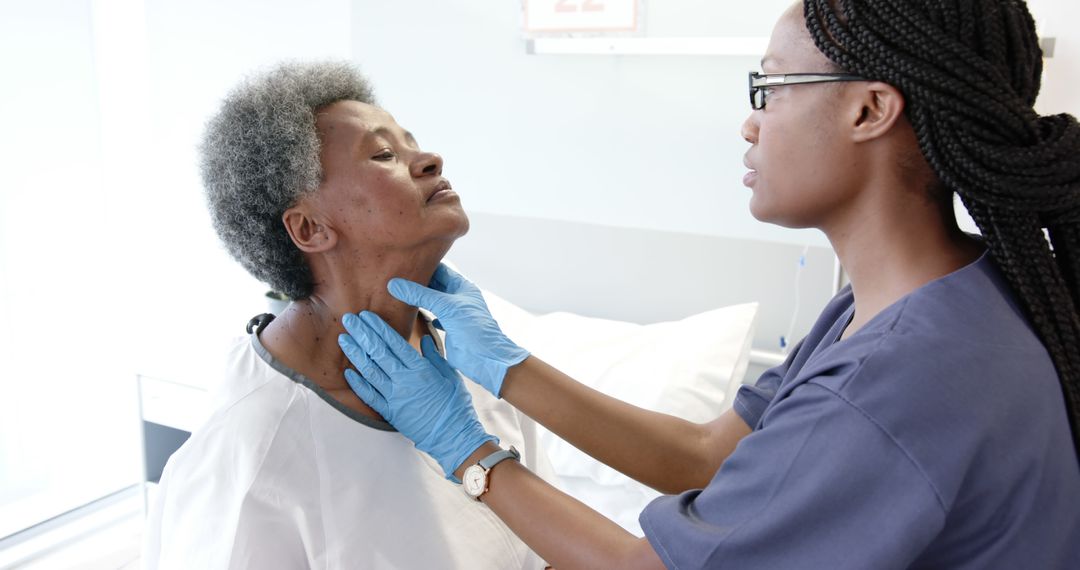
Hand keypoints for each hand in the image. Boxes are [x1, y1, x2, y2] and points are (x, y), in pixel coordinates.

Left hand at [338, 311, 496, 481]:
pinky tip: (348, 372)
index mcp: (420, 369)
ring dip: (355, 354)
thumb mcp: (451, 375)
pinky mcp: (390, 413)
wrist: (454, 436)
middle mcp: (404, 381)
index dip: (378, 328)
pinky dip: (358, 383)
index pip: (394, 342)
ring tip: (344, 339)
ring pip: (369, 371)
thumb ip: (434, 356)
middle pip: (378, 352)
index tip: (366, 316)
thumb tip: (424, 339)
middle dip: (362, 334)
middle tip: (349, 319)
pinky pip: (369, 396)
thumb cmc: (457, 405)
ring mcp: (395, 398)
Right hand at [386, 263, 528, 396]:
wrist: (484, 358)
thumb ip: (420, 295)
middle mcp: (459, 298)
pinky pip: (435, 317)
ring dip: (421, 298)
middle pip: (436, 285)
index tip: (406, 262)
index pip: (441, 270)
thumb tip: (394, 284)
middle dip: (420, 282)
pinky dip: (426, 314)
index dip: (425, 265)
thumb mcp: (445, 306)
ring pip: (435, 301)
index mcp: (463, 287)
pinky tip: (414, 314)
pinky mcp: (451, 328)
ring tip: (401, 293)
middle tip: (398, 277)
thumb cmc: (473, 328)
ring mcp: (455, 314)